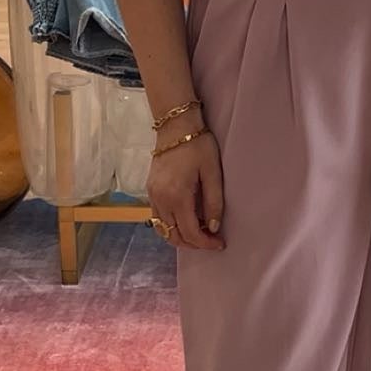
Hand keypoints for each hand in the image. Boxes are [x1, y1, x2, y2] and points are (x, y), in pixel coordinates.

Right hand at [148, 127, 224, 252]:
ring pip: (163, 230)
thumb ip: (214, 203)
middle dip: (194, 244)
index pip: (190, 233)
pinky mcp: (150, 191)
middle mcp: (161, 200)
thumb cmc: (198, 145)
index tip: (220, 244)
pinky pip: (158, 218)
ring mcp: (152, 196)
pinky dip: (171, 226)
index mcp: (177, 196)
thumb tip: (214, 228)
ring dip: (181, 237)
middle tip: (212, 240)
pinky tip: (186, 220)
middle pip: (174, 236)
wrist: (175, 126)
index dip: (206, 244)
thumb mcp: (213, 173)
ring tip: (200, 232)